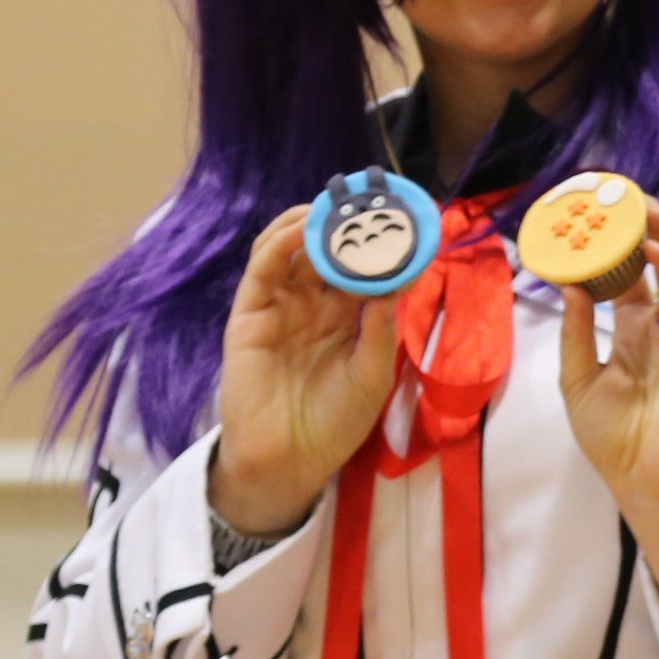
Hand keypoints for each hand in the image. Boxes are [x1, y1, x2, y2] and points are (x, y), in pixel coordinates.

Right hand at [211, 208, 401, 533]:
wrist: (289, 461)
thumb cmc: (334, 424)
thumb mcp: (372, 375)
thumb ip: (381, 329)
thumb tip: (397, 282)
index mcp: (346, 318)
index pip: (363, 268)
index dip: (382, 243)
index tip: (408, 218)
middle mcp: (313, 305)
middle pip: (329, 250)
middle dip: (349, 223)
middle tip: (372, 197)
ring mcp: (280, 306)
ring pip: (293, 250)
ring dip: (313, 223)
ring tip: (338, 204)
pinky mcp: (249, 314)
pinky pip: (263, 269)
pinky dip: (281, 242)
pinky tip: (304, 228)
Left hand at [560, 205, 658, 611]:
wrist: (647, 483)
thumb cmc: (616, 441)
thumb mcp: (577, 380)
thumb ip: (574, 332)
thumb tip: (568, 283)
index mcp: (636, 330)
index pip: (630, 271)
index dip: (613, 240)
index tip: (588, 210)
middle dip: (646, 221)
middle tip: (617, 191)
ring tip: (641, 205)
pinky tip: (654, 248)